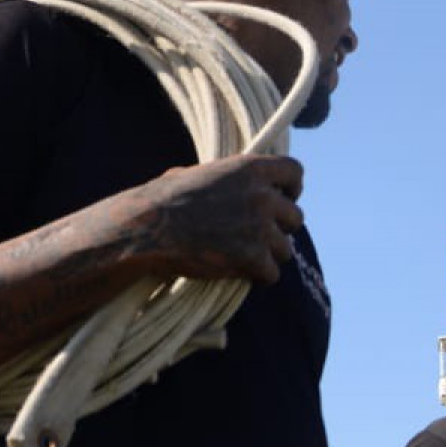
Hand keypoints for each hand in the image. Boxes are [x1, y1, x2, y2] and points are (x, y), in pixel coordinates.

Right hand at [129, 153, 304, 285]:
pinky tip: (243, 275)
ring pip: (285, 249)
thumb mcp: (198, 174)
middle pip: (295, 217)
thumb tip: (230, 182)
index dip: (292, 188)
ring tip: (246, 258)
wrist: (150, 229)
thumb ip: (227, 179)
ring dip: (269, 256)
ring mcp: (260, 228)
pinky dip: (259, 278)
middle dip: (280, 229)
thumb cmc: (164, 199)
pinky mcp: (253, 258)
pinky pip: (272, 274)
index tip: (285, 198)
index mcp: (250, 169)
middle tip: (260, 237)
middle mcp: (262, 197)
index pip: (294, 173)